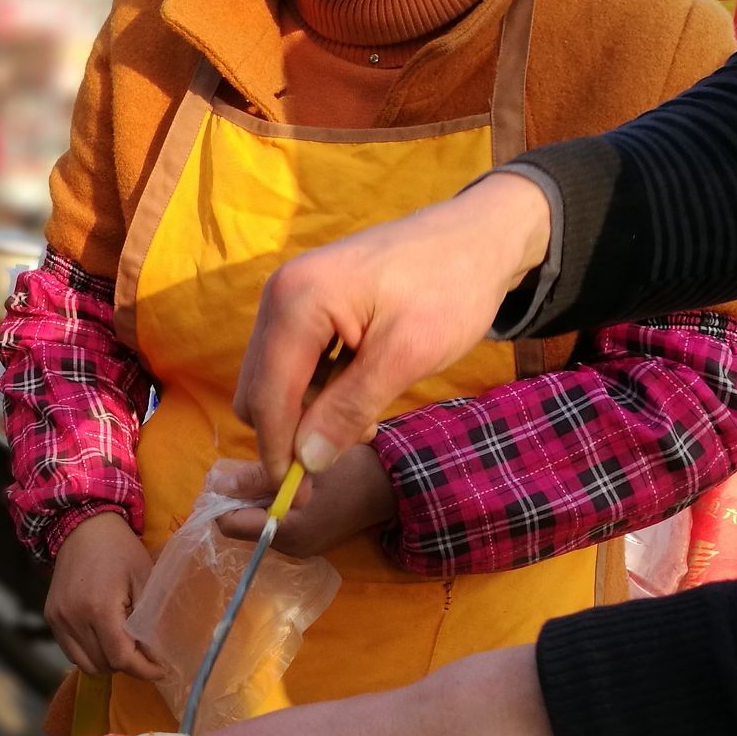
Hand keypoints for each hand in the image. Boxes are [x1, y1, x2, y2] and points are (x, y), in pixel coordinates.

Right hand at [45, 512, 163, 680]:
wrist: (83, 527)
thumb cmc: (120, 549)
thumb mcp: (145, 578)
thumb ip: (150, 619)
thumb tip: (157, 654)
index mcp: (99, 608)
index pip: (121, 658)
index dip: (143, 670)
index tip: (161, 671)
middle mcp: (73, 618)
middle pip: (104, 664)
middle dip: (129, 665)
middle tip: (146, 655)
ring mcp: (58, 620)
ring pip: (86, 664)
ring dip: (108, 662)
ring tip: (124, 647)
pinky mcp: (51, 618)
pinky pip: (71, 652)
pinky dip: (91, 654)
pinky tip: (104, 640)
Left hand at [214, 445, 393, 558]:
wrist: (396, 485)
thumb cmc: (352, 471)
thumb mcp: (304, 467)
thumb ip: (259, 477)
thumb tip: (218, 484)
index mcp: (288, 532)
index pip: (229, 524)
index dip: (221, 498)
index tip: (226, 472)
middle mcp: (290, 547)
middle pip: (241, 524)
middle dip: (238, 497)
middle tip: (246, 466)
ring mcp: (300, 546)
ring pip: (257, 521)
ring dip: (256, 498)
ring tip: (269, 471)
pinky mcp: (308, 538)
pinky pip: (275, 522)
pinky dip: (272, 503)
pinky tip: (284, 483)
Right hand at [233, 172, 552, 479]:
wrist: (478, 235)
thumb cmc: (451, 286)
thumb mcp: (407, 355)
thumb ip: (351, 408)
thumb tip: (306, 462)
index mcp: (298, 301)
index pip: (267, 395)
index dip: (279, 453)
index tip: (299, 500)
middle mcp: (279, 295)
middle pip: (258, 390)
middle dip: (292, 432)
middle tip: (349, 449)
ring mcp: (289, 297)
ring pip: (273, 381)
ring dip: (308, 413)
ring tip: (366, 418)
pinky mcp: (304, 304)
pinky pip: (291, 363)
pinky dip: (316, 390)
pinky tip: (359, 394)